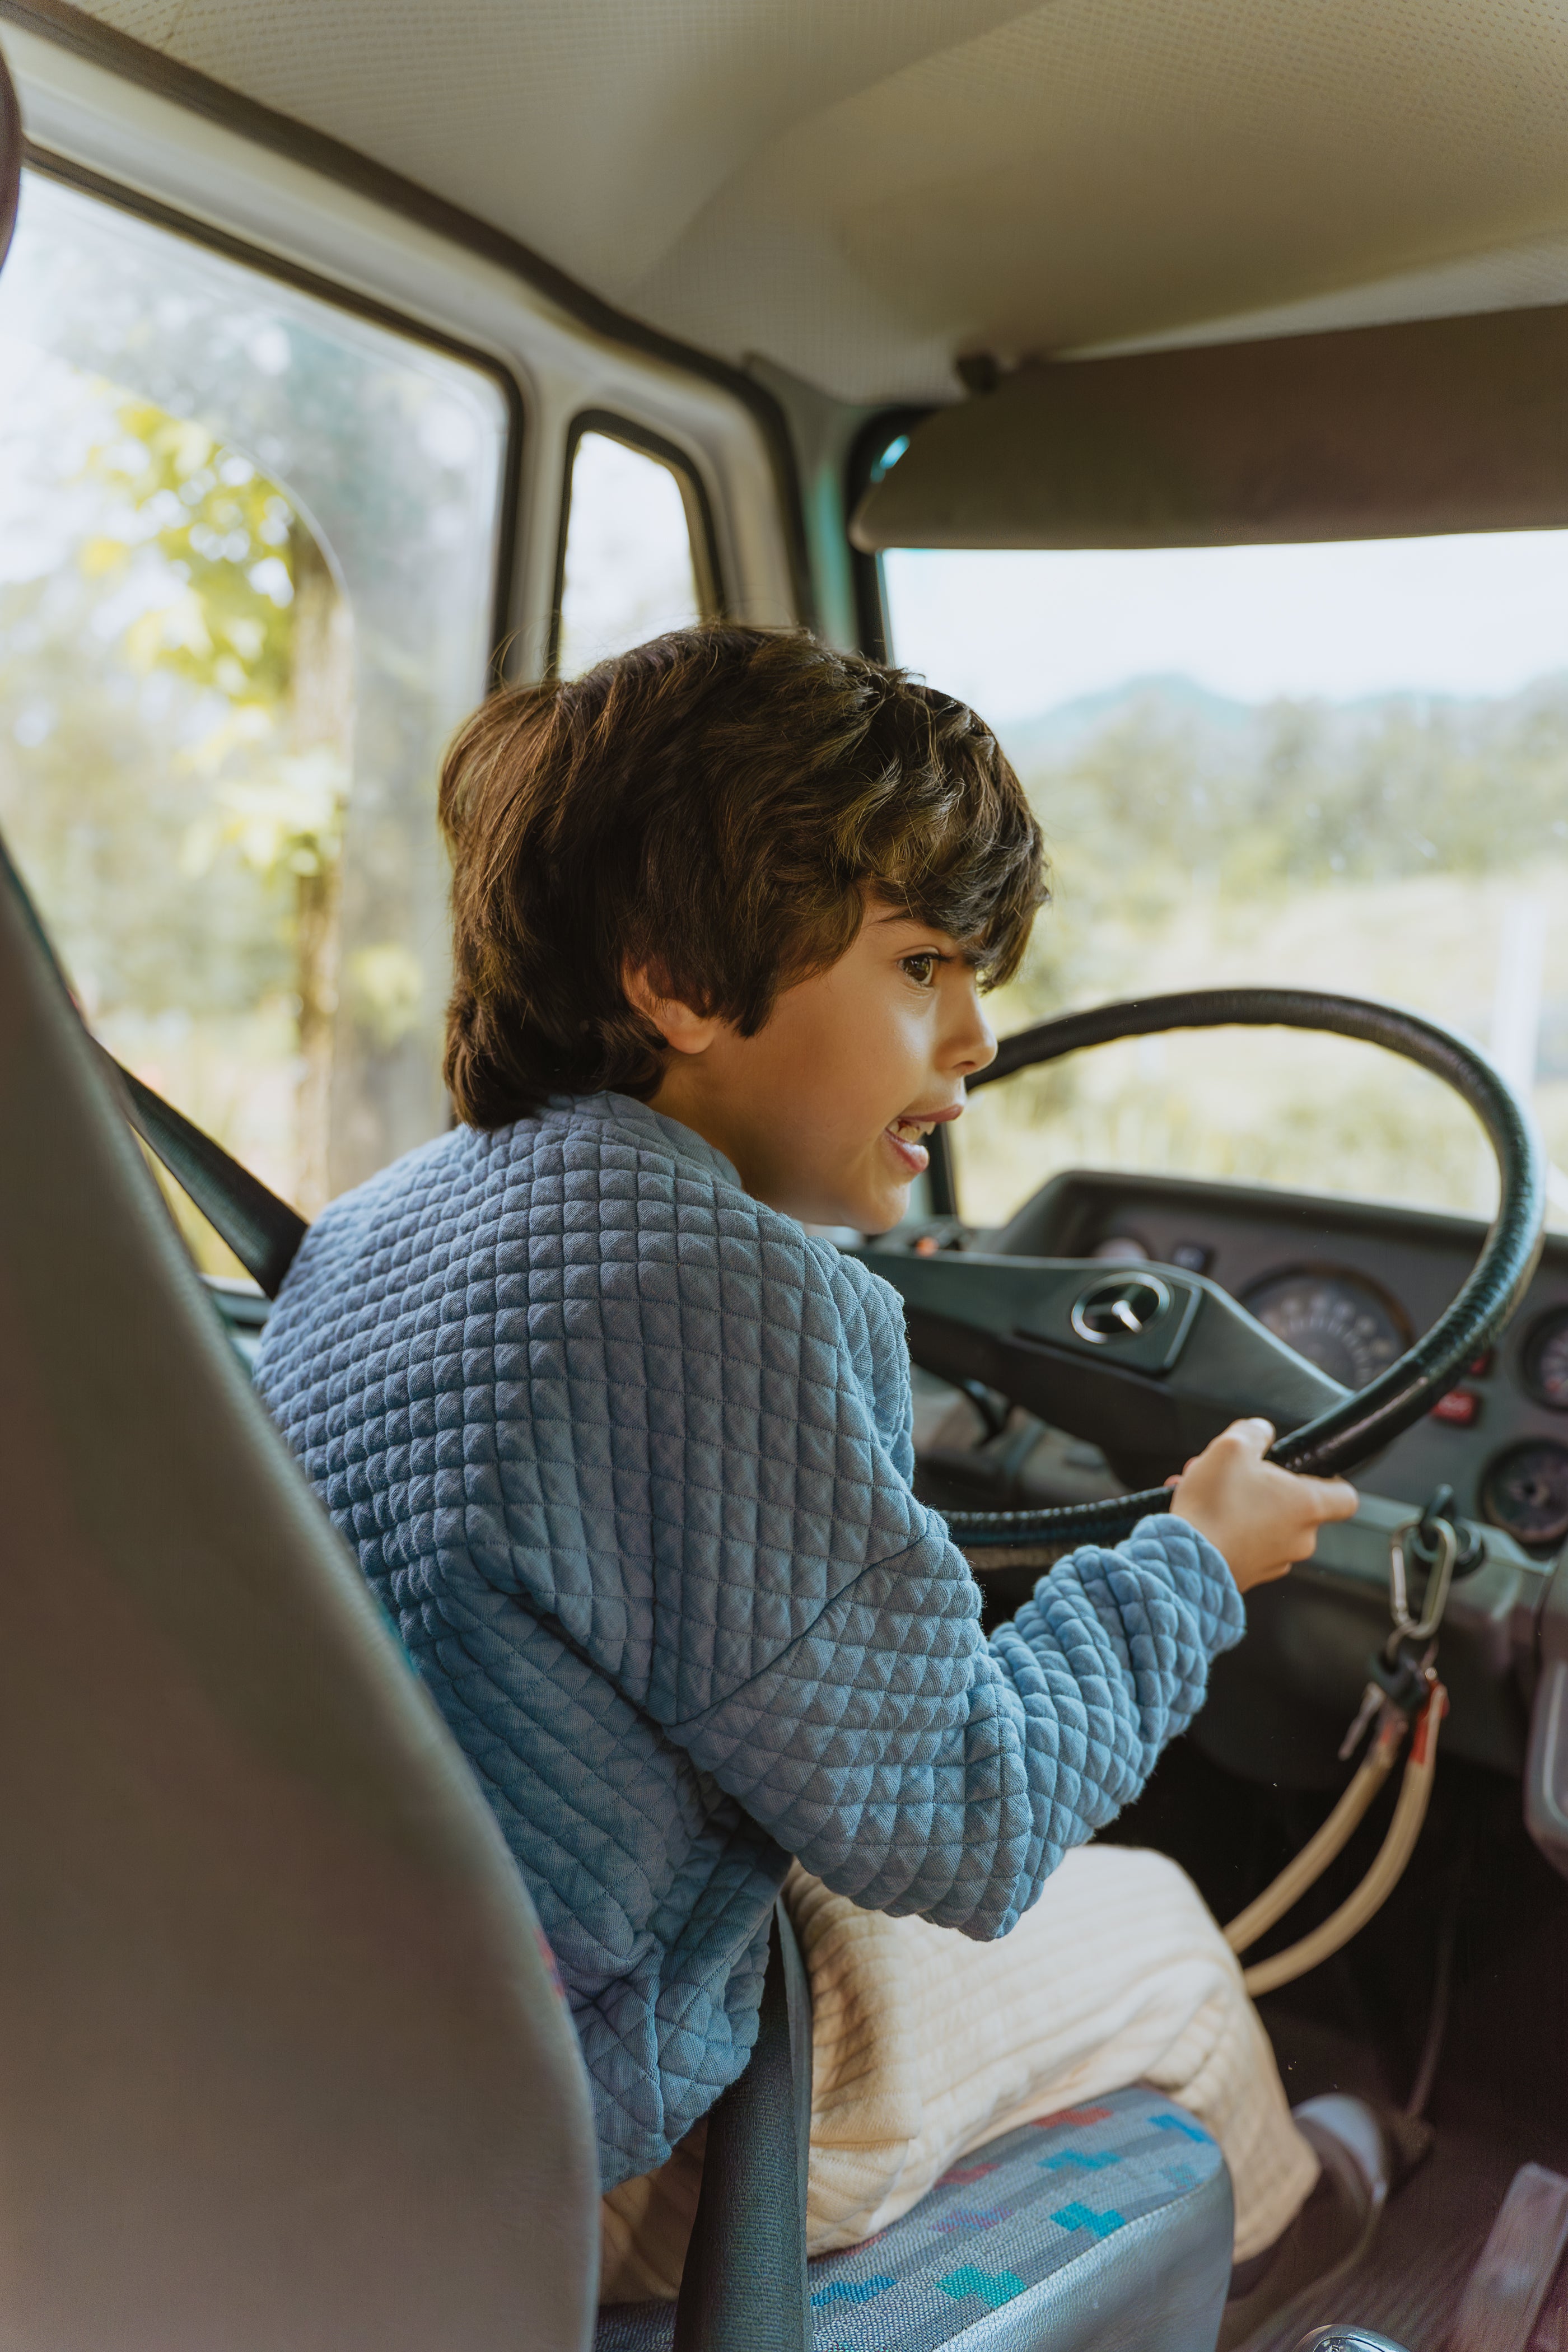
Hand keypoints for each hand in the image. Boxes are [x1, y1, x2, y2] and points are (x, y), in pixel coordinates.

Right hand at [1166, 1417, 1357, 1593]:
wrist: (1185, 1560)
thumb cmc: (1214, 1508)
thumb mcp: (1231, 1448)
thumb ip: (1253, 1432)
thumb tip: (1260, 1430)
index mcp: (1307, 1506)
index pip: (1346, 1497)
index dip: (1331, 1479)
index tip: (1310, 1472)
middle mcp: (1300, 1539)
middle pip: (1294, 1506)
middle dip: (1261, 1485)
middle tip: (1233, 1474)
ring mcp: (1276, 1561)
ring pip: (1265, 1523)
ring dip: (1240, 1504)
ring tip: (1205, 1491)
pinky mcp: (1250, 1575)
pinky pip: (1245, 1543)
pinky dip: (1227, 1527)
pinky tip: (1200, 1513)